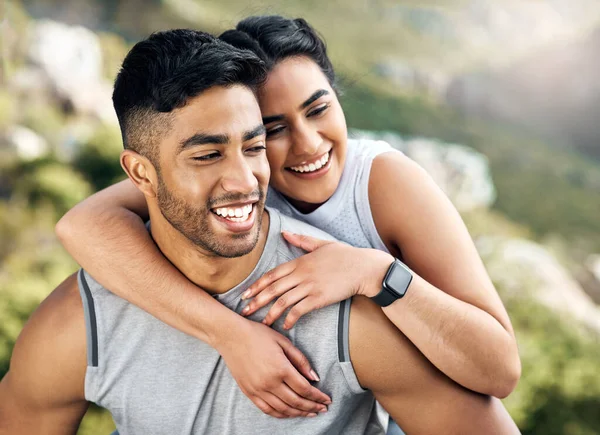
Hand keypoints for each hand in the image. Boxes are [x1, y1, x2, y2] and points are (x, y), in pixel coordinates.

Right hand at [215, 318, 330, 417]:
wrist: (231, 336)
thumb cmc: (258, 334)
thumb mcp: (283, 341)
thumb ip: (300, 360)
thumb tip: (314, 377)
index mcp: (281, 368)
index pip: (305, 389)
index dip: (318, 396)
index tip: (327, 399)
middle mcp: (270, 382)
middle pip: (296, 402)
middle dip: (312, 407)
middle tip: (323, 409)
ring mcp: (258, 390)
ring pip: (283, 409)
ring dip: (299, 413)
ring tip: (310, 412)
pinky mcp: (249, 392)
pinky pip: (267, 410)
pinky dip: (281, 414)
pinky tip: (290, 413)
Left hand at [240, 231, 392, 328]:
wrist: (364, 268)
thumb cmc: (345, 256)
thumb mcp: (321, 244)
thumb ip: (301, 240)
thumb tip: (285, 233)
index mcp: (300, 261)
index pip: (272, 274)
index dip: (257, 284)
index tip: (245, 293)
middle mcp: (302, 274)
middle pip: (273, 288)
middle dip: (257, 300)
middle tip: (244, 310)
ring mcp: (310, 286)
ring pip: (284, 301)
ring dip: (271, 313)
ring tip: (263, 322)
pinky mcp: (320, 298)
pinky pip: (300, 310)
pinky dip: (290, 318)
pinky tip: (285, 325)